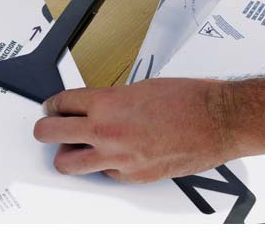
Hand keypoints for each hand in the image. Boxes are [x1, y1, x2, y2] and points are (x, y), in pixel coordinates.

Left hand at [33, 78, 239, 182]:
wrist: (219, 121)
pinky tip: (116, 155)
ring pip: (67, 163)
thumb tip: (96, 107)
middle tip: (48, 127)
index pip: (61, 104)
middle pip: (50, 133)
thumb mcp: (141, 87)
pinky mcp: (132, 177)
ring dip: (66, 154)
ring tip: (72, 148)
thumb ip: (112, 100)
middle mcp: (107, 131)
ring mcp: (118, 158)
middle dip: (45, 129)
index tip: (52, 107)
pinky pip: (104, 174)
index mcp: (107, 102)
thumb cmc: (189, 99)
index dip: (52, 105)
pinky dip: (105, 166)